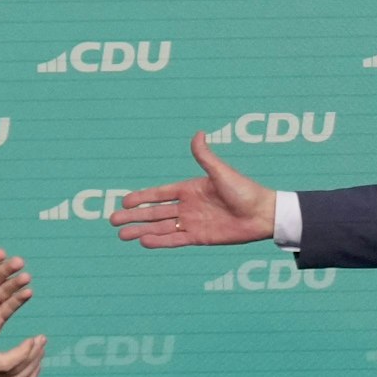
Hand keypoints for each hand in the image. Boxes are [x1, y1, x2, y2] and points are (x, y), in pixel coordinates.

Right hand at [111, 133, 277, 246]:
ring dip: (142, 231)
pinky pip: (176, 240)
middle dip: (134, 217)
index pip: (159, 194)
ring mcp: (193, 223)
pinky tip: (144, 242)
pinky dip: (160, 242)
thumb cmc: (245, 190)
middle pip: (155, 212)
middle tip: (113, 222)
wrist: (263, 214)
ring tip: (122, 236)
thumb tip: (198, 133)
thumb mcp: (222, 172)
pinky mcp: (200, 237)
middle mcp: (188, 206)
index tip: (123, 201)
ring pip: (161, 228)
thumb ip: (205, 157)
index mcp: (190, 189)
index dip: (141, 197)